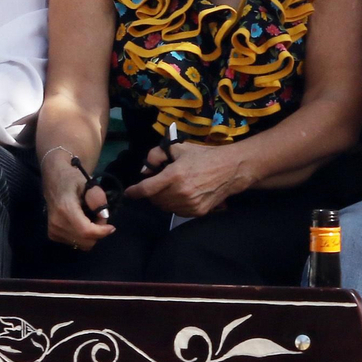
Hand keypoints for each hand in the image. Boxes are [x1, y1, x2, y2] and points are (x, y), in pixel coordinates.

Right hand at [42, 151, 113, 250]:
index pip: (86, 231)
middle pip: (85, 241)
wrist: (54, 179)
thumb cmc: (73, 179)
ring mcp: (52, 230)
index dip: (101, 232)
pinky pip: (74, 243)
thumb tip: (104, 216)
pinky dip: (83, 236)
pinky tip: (83, 222)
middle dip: (98, 232)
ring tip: (91, 218)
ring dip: (91, 235)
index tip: (112, 227)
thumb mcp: (89, 183)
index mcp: (65, 209)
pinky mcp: (52, 234)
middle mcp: (56, 223)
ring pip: (80, 244)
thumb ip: (97, 198)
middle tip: (100, 217)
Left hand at [126, 142, 244, 217]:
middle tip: (159, 184)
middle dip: (152, 192)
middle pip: (154, 199)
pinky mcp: (197, 212)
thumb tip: (144, 170)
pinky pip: (177, 211)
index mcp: (174, 175)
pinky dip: (176, 205)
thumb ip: (157, 155)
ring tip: (173, 189)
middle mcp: (180, 192)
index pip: (146, 189)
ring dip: (163, 199)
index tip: (129, 192)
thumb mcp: (180, 149)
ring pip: (165, 207)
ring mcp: (189, 204)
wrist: (232, 169)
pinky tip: (184, 195)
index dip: (134, 192)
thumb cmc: (205, 156)